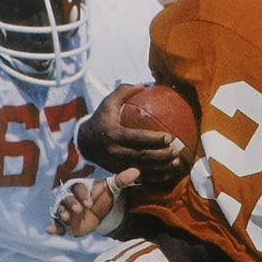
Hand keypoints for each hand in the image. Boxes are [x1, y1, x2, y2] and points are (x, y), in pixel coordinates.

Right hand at [49, 168, 138, 236]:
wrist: (100, 212)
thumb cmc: (103, 196)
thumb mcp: (112, 189)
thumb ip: (121, 180)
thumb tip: (136, 171)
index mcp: (80, 188)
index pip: (78, 189)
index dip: (83, 195)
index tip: (90, 203)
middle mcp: (70, 198)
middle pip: (66, 199)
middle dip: (71, 203)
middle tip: (78, 210)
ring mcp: (66, 211)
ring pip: (60, 210)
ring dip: (61, 214)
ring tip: (65, 218)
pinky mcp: (65, 224)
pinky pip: (57, 225)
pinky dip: (53, 227)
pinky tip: (49, 231)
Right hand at [77, 83, 191, 185]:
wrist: (84, 142)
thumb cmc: (101, 119)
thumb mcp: (107, 102)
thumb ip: (124, 91)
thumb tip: (144, 84)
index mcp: (113, 134)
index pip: (136, 138)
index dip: (154, 139)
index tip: (170, 137)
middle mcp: (114, 152)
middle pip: (142, 156)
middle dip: (162, 155)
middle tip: (176, 150)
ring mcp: (116, 165)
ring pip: (143, 169)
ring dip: (162, 168)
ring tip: (177, 162)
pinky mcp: (119, 173)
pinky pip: (139, 177)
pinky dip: (155, 177)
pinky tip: (168, 174)